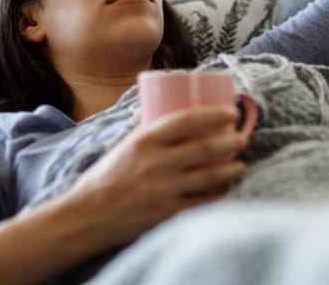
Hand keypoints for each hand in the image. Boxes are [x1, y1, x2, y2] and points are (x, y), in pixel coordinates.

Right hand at [58, 104, 248, 250]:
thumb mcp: (125, 146)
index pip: (187, 119)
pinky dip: (219, 193)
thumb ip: (152, 136)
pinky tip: (226, 188)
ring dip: (232, 169)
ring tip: (240, 165)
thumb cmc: (105, 178)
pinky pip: (203, 202)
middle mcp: (156, 163)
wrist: (87, 216)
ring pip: (210, 176)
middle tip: (242, 138)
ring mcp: (164, 190)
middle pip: (205, 147)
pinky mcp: (167, 213)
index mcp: (144, 140)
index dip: (214, 113)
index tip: (231, 111)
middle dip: (231, 141)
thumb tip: (182, 123)